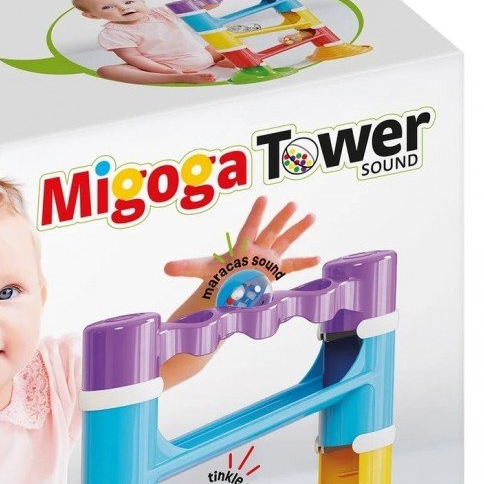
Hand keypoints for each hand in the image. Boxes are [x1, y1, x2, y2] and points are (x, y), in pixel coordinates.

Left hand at [164, 195, 319, 285]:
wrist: (223, 285)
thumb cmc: (214, 274)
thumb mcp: (201, 270)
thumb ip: (185, 266)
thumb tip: (165, 267)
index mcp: (241, 246)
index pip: (249, 227)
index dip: (256, 214)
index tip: (263, 198)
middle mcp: (256, 248)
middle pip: (270, 231)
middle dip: (281, 218)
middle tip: (293, 203)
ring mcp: (266, 258)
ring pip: (284, 241)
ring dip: (297, 230)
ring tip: (311, 215)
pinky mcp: (272, 271)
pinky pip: (291, 266)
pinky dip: (303, 263)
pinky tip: (318, 258)